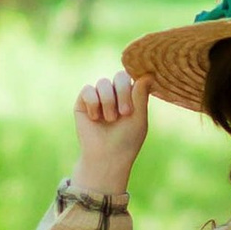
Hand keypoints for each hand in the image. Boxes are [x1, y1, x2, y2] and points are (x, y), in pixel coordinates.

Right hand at [67, 67, 149, 200]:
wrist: (107, 156)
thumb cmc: (127, 139)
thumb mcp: (139, 116)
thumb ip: (141, 95)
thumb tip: (148, 74)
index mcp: (130, 94)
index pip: (133, 76)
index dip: (134, 86)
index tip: (135, 101)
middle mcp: (114, 92)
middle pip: (119, 76)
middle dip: (123, 93)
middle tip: (126, 113)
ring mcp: (98, 96)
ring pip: (103, 83)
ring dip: (109, 102)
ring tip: (110, 120)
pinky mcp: (82, 101)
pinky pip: (87, 90)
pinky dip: (93, 104)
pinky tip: (95, 118)